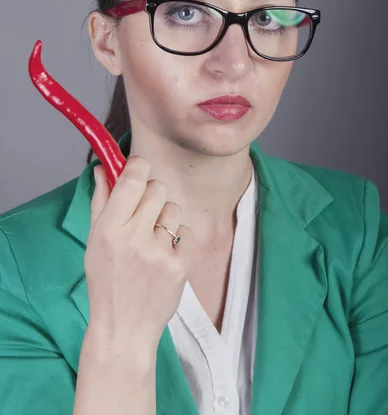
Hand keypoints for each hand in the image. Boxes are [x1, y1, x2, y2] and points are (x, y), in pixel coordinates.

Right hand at [84, 156, 192, 348]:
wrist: (124, 327)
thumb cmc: (106, 282)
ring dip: (164, 218)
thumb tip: (103, 168)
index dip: (138, 167)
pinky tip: (163, 257)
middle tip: (143, 211)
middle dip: (151, 193)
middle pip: (158, 187)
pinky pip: (185, 231)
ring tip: (152, 240)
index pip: (133, 179)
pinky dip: (176, 240)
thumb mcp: (94, 241)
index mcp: (109, 229)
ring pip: (173, 208)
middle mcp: (134, 238)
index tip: (137, 169)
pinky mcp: (180, 265)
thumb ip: (100, 201)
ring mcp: (160, 252)